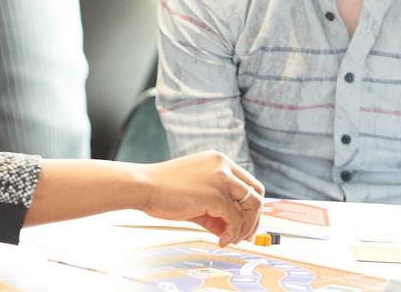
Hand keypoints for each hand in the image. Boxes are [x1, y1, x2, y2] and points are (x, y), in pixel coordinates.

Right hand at [137, 150, 263, 246]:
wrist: (144, 186)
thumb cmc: (163, 189)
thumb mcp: (196, 195)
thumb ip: (215, 209)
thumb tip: (230, 230)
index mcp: (218, 160)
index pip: (248, 182)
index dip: (250, 206)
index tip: (245, 223)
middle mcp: (223, 165)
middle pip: (256, 192)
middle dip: (254, 217)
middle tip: (245, 235)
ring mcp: (221, 178)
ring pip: (253, 205)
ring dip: (246, 227)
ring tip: (233, 239)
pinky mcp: (215, 195)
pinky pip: (235, 219)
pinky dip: (233, 233)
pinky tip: (221, 240)